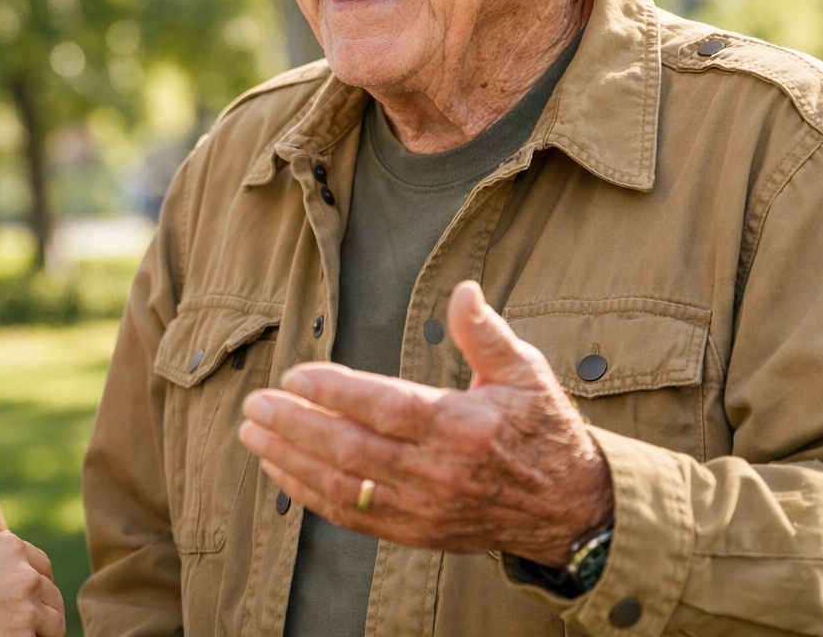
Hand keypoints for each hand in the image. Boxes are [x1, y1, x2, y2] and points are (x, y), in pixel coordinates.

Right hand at [0, 530, 64, 636]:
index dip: (36, 584)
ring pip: (54, 623)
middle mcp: (25, 575)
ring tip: (24, 636)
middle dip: (41, 609)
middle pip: (51, 596)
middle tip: (26, 624)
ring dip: (41, 630)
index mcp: (10, 548)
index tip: (28, 599)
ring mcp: (27, 610)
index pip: (43, 567)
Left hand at [237, 280, 612, 565]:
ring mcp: (424, 508)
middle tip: (255, 403)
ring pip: (342, 486)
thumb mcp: (525, 372)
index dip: (335, 393)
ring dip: (290, 460)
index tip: (294, 376)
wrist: (570, 509)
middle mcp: (438, 472)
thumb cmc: (542, 429)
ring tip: (252, 433)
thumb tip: (464, 290)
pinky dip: (308, 495)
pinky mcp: (415, 532)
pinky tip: (279, 470)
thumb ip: (486, 332)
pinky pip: (350, 517)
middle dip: (295, 426)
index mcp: (462, 427)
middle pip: (352, 450)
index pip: (386, 408)